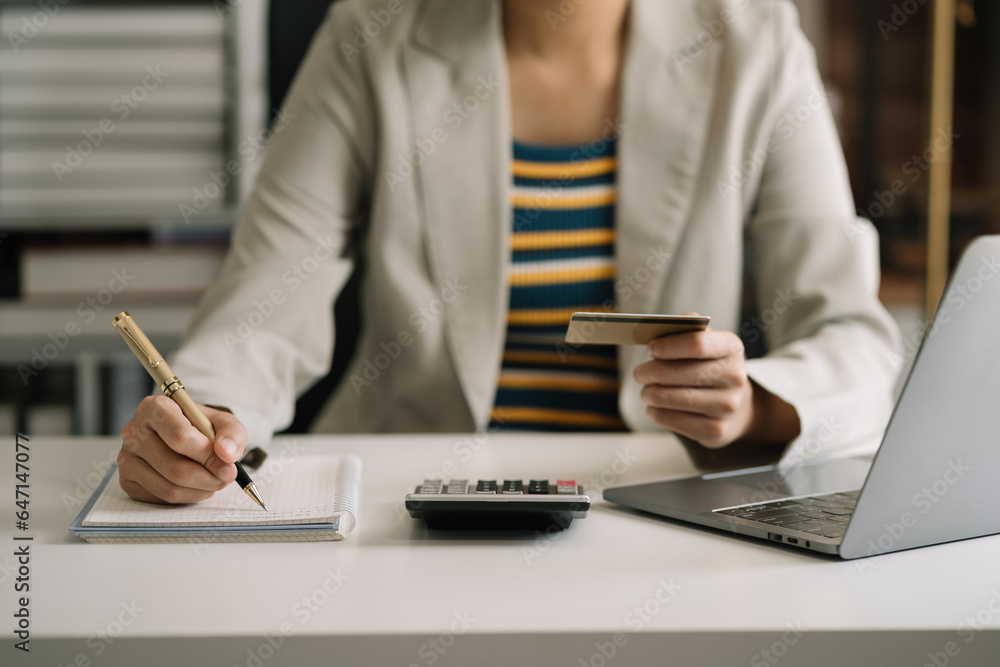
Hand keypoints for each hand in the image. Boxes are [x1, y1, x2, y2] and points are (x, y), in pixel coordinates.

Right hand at [117, 396, 247, 503]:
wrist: (183, 435)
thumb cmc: (201, 427)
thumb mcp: (223, 422)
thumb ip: (232, 433)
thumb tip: (226, 453)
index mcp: (154, 408)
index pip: (180, 436)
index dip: (208, 456)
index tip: (228, 466)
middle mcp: (134, 431)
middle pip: (175, 467)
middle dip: (208, 478)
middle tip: (226, 478)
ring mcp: (126, 458)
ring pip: (168, 487)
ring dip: (200, 490)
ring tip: (214, 481)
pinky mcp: (127, 480)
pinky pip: (161, 497)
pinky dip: (187, 496)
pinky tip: (197, 485)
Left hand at [634, 323, 755, 447]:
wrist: (734, 406)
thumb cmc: (709, 367)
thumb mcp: (707, 344)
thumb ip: (687, 331)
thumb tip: (662, 327)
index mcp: (732, 348)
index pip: (696, 343)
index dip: (667, 346)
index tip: (650, 348)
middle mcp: (735, 377)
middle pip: (676, 372)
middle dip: (649, 372)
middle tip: (638, 373)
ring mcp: (727, 406)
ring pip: (670, 398)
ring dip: (649, 393)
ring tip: (646, 391)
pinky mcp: (716, 430)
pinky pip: (672, 420)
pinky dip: (656, 412)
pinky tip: (655, 408)